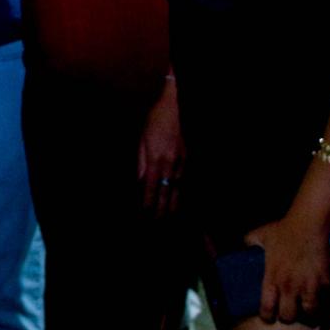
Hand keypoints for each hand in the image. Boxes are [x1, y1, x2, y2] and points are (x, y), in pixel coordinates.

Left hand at [137, 89, 183, 216]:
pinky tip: (178, 200)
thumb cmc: (155, 121)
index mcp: (156, 159)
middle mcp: (171, 164)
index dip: (147, 203)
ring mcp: (183, 163)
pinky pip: (184, 181)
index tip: (144, 214)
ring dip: (172, 205)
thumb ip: (141, 162)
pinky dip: (180, 193)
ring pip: (178, 190)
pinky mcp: (189, 160)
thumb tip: (140, 181)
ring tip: (168, 218)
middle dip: (161, 210)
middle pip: (166, 193)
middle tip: (156, 223)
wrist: (177, 106)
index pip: (150, 188)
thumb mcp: (142, 140)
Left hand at [245, 215, 329, 325]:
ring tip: (309, 308)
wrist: (309, 224)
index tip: (269, 317)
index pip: (266, 309)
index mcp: (272, 279)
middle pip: (288, 316)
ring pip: (310, 312)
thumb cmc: (284, 229)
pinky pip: (327, 299)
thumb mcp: (261, 235)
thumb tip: (244, 244)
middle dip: (289, 316)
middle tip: (291, 312)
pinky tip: (324, 298)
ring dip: (309, 312)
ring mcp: (309, 286)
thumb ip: (250, 242)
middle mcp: (289, 286)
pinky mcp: (326, 282)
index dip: (267, 317)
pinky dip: (326, 301)